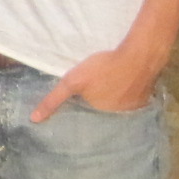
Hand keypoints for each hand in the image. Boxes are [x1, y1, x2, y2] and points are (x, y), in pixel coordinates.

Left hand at [32, 45, 161, 121]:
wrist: (138, 56)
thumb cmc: (103, 69)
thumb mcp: (73, 82)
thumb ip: (54, 100)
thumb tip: (34, 119)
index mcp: (103, 118)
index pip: (88, 122)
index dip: (80, 116)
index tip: (73, 112)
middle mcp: (120, 118)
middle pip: (103, 114)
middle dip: (95, 109)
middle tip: (88, 98)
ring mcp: (135, 109)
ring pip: (117, 107)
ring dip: (111, 101)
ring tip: (103, 92)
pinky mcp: (145, 98)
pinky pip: (130, 100)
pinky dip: (124, 95)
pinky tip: (120, 86)